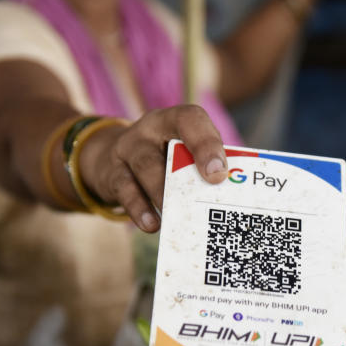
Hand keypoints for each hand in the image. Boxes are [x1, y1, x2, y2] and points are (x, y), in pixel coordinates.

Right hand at [79, 105, 227, 232]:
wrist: (114, 162)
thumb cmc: (165, 161)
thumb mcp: (183, 155)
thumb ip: (204, 168)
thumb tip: (233, 199)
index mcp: (175, 121)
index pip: (191, 119)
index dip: (207, 143)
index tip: (218, 173)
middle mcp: (150, 129)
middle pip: (168, 143)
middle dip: (188, 168)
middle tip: (207, 190)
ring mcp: (128, 149)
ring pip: (145, 166)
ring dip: (163, 193)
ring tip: (176, 216)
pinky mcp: (113, 173)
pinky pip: (125, 189)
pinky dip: (139, 208)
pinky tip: (152, 225)